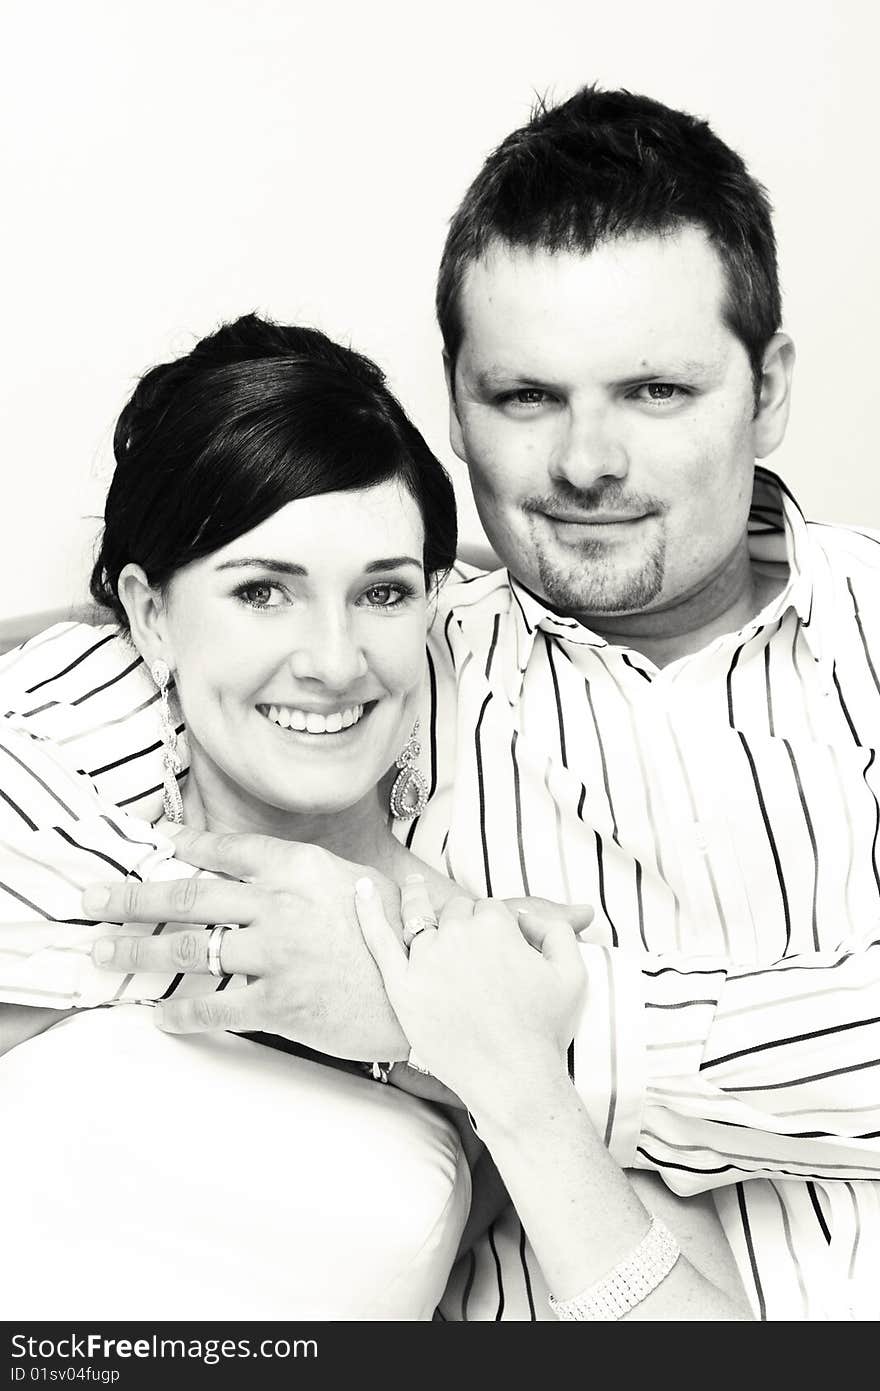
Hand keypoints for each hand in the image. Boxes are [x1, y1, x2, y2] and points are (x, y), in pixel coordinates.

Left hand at [83, 828, 409, 1060]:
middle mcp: (282, 906)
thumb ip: (314, 876)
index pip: (232, 850)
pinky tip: (159, 1014)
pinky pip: (215, 1007)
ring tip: (104, 950)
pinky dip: (181, 1012)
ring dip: (138, 949)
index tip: (160, 844)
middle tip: (91, 898)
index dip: (189, 845)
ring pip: (189, 949)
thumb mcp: (363, 885)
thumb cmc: (404, 937)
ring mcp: (277, 956)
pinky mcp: (280, 1005)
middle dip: (132, 896)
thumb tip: (275, 873)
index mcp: (303, 869)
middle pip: (190, 895)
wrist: (436, 992)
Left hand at [355, 882, 585, 1120]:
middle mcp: (458, 935)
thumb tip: (527, 917)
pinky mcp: (402, 987)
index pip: (489, 909)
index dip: (495, 925)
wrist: (514, 1081)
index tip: (499, 944)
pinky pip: (379, 941)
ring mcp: (425, 960)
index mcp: (496, 925)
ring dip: (416, 898)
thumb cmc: (546, 1031)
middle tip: (468, 946)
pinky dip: (368, 911)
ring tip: (411, 887)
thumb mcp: (573, 974)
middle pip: (455, 913)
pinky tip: (361, 888)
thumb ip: (556, 931)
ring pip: (420, 918)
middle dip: (462, 922)